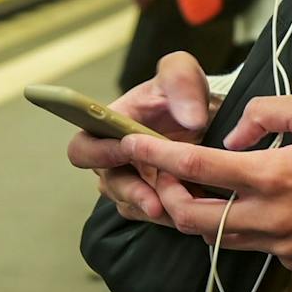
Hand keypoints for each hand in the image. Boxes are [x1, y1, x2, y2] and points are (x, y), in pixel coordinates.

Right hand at [66, 52, 217, 226]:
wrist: (209, 119)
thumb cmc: (183, 95)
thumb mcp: (182, 74)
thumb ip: (180, 81)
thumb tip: (189, 119)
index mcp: (108, 129)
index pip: (82, 148)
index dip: (97, 153)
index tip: (126, 149)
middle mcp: (115, 160)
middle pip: (109, 185)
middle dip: (132, 192)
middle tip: (155, 200)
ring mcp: (135, 183)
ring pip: (132, 205)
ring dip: (154, 207)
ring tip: (178, 208)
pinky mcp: (156, 201)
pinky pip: (155, 217)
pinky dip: (172, 215)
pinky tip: (192, 210)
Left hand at [114, 90, 291, 267]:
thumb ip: (264, 114)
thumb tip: (230, 137)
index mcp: (272, 176)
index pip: (196, 170)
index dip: (155, 157)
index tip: (128, 144)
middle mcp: (271, 218)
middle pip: (191, 220)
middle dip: (165, 197)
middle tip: (159, 175)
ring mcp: (283, 245)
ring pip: (217, 239)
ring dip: (196, 215)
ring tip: (189, 189)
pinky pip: (250, 246)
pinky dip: (234, 227)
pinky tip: (240, 205)